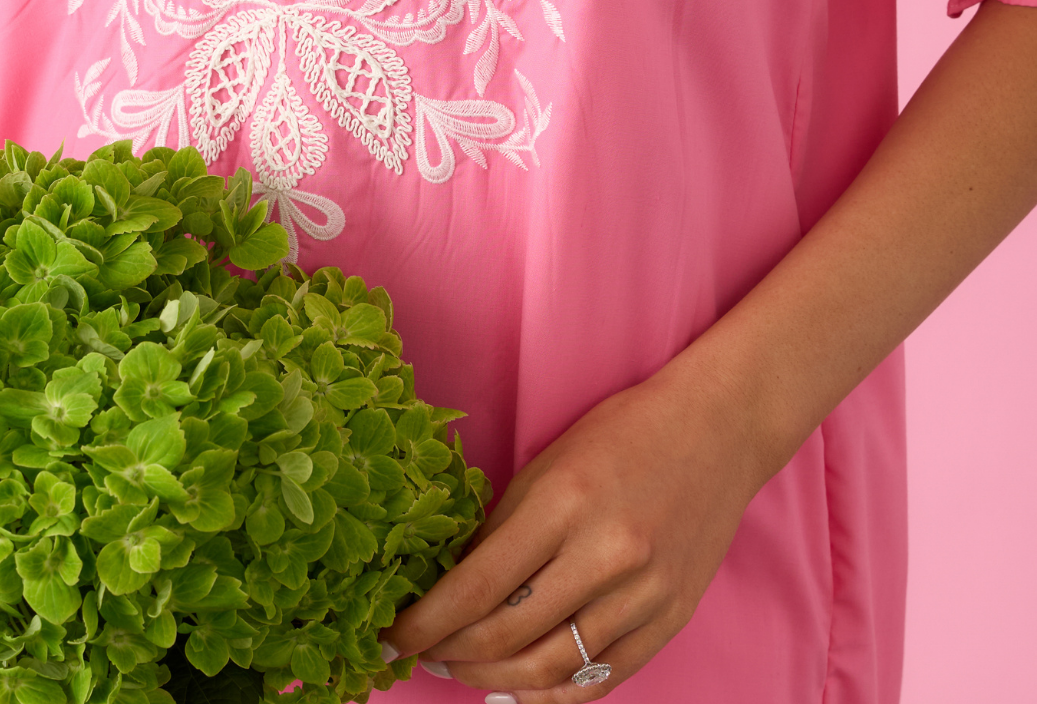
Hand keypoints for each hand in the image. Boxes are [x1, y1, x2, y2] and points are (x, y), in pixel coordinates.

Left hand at [385, 364, 769, 699]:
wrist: (716, 430)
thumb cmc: (622, 433)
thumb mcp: (549, 464)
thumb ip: (505, 528)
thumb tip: (453, 588)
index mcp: (564, 502)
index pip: (478, 585)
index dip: (426, 623)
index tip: (390, 640)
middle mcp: (606, 553)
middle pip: (510, 633)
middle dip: (453, 654)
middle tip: (422, 655)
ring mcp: (645, 593)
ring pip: (553, 667)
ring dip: (495, 678)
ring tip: (462, 670)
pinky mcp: (671, 618)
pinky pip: (603, 677)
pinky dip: (554, 694)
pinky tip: (519, 689)